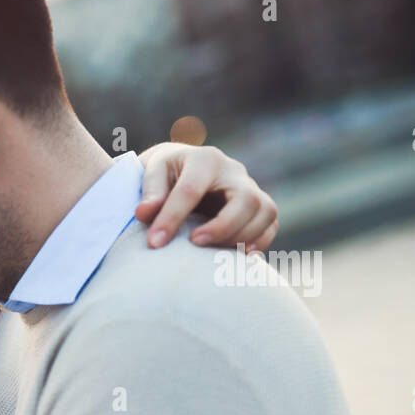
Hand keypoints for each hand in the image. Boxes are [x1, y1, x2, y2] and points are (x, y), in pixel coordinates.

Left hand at [136, 143, 277, 252]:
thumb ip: (150, 192)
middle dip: (222, 227)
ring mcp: (250, 188)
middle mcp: (234, 171)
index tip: (154, 242)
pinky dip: (259, 242)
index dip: (172, 218)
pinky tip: (237, 256)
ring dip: (241, 236)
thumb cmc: (165, 173)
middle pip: (245, 199)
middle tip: (194, 243)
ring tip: (212, 253)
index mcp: (205, 159)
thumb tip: (144, 213)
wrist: (182, 169)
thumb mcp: (152, 172)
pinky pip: (271, 224)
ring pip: (265, 211)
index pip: (191, 189)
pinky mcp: (257, 206)